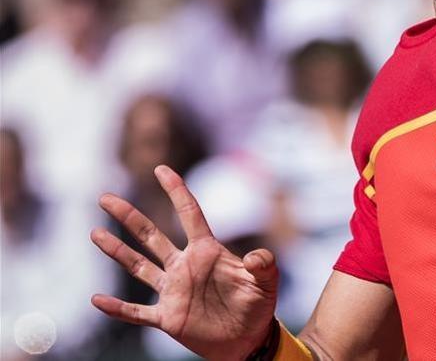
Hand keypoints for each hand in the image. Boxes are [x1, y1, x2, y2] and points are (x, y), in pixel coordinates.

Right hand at [90, 166, 277, 360]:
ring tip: (95, 233)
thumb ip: (265, 265)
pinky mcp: (167, 317)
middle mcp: (184, 266)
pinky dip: (118, 308)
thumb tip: (257, 257)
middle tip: (105, 198)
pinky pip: (136, 312)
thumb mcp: (267, 282)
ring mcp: (173, 291)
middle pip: (151, 236)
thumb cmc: (259, 306)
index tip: (161, 170)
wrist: (248, 339)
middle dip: (129, 216)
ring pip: (138, 266)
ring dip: (117, 251)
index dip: (176, 191)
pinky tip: (97, 300)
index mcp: (207, 252)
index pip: (189, 214)